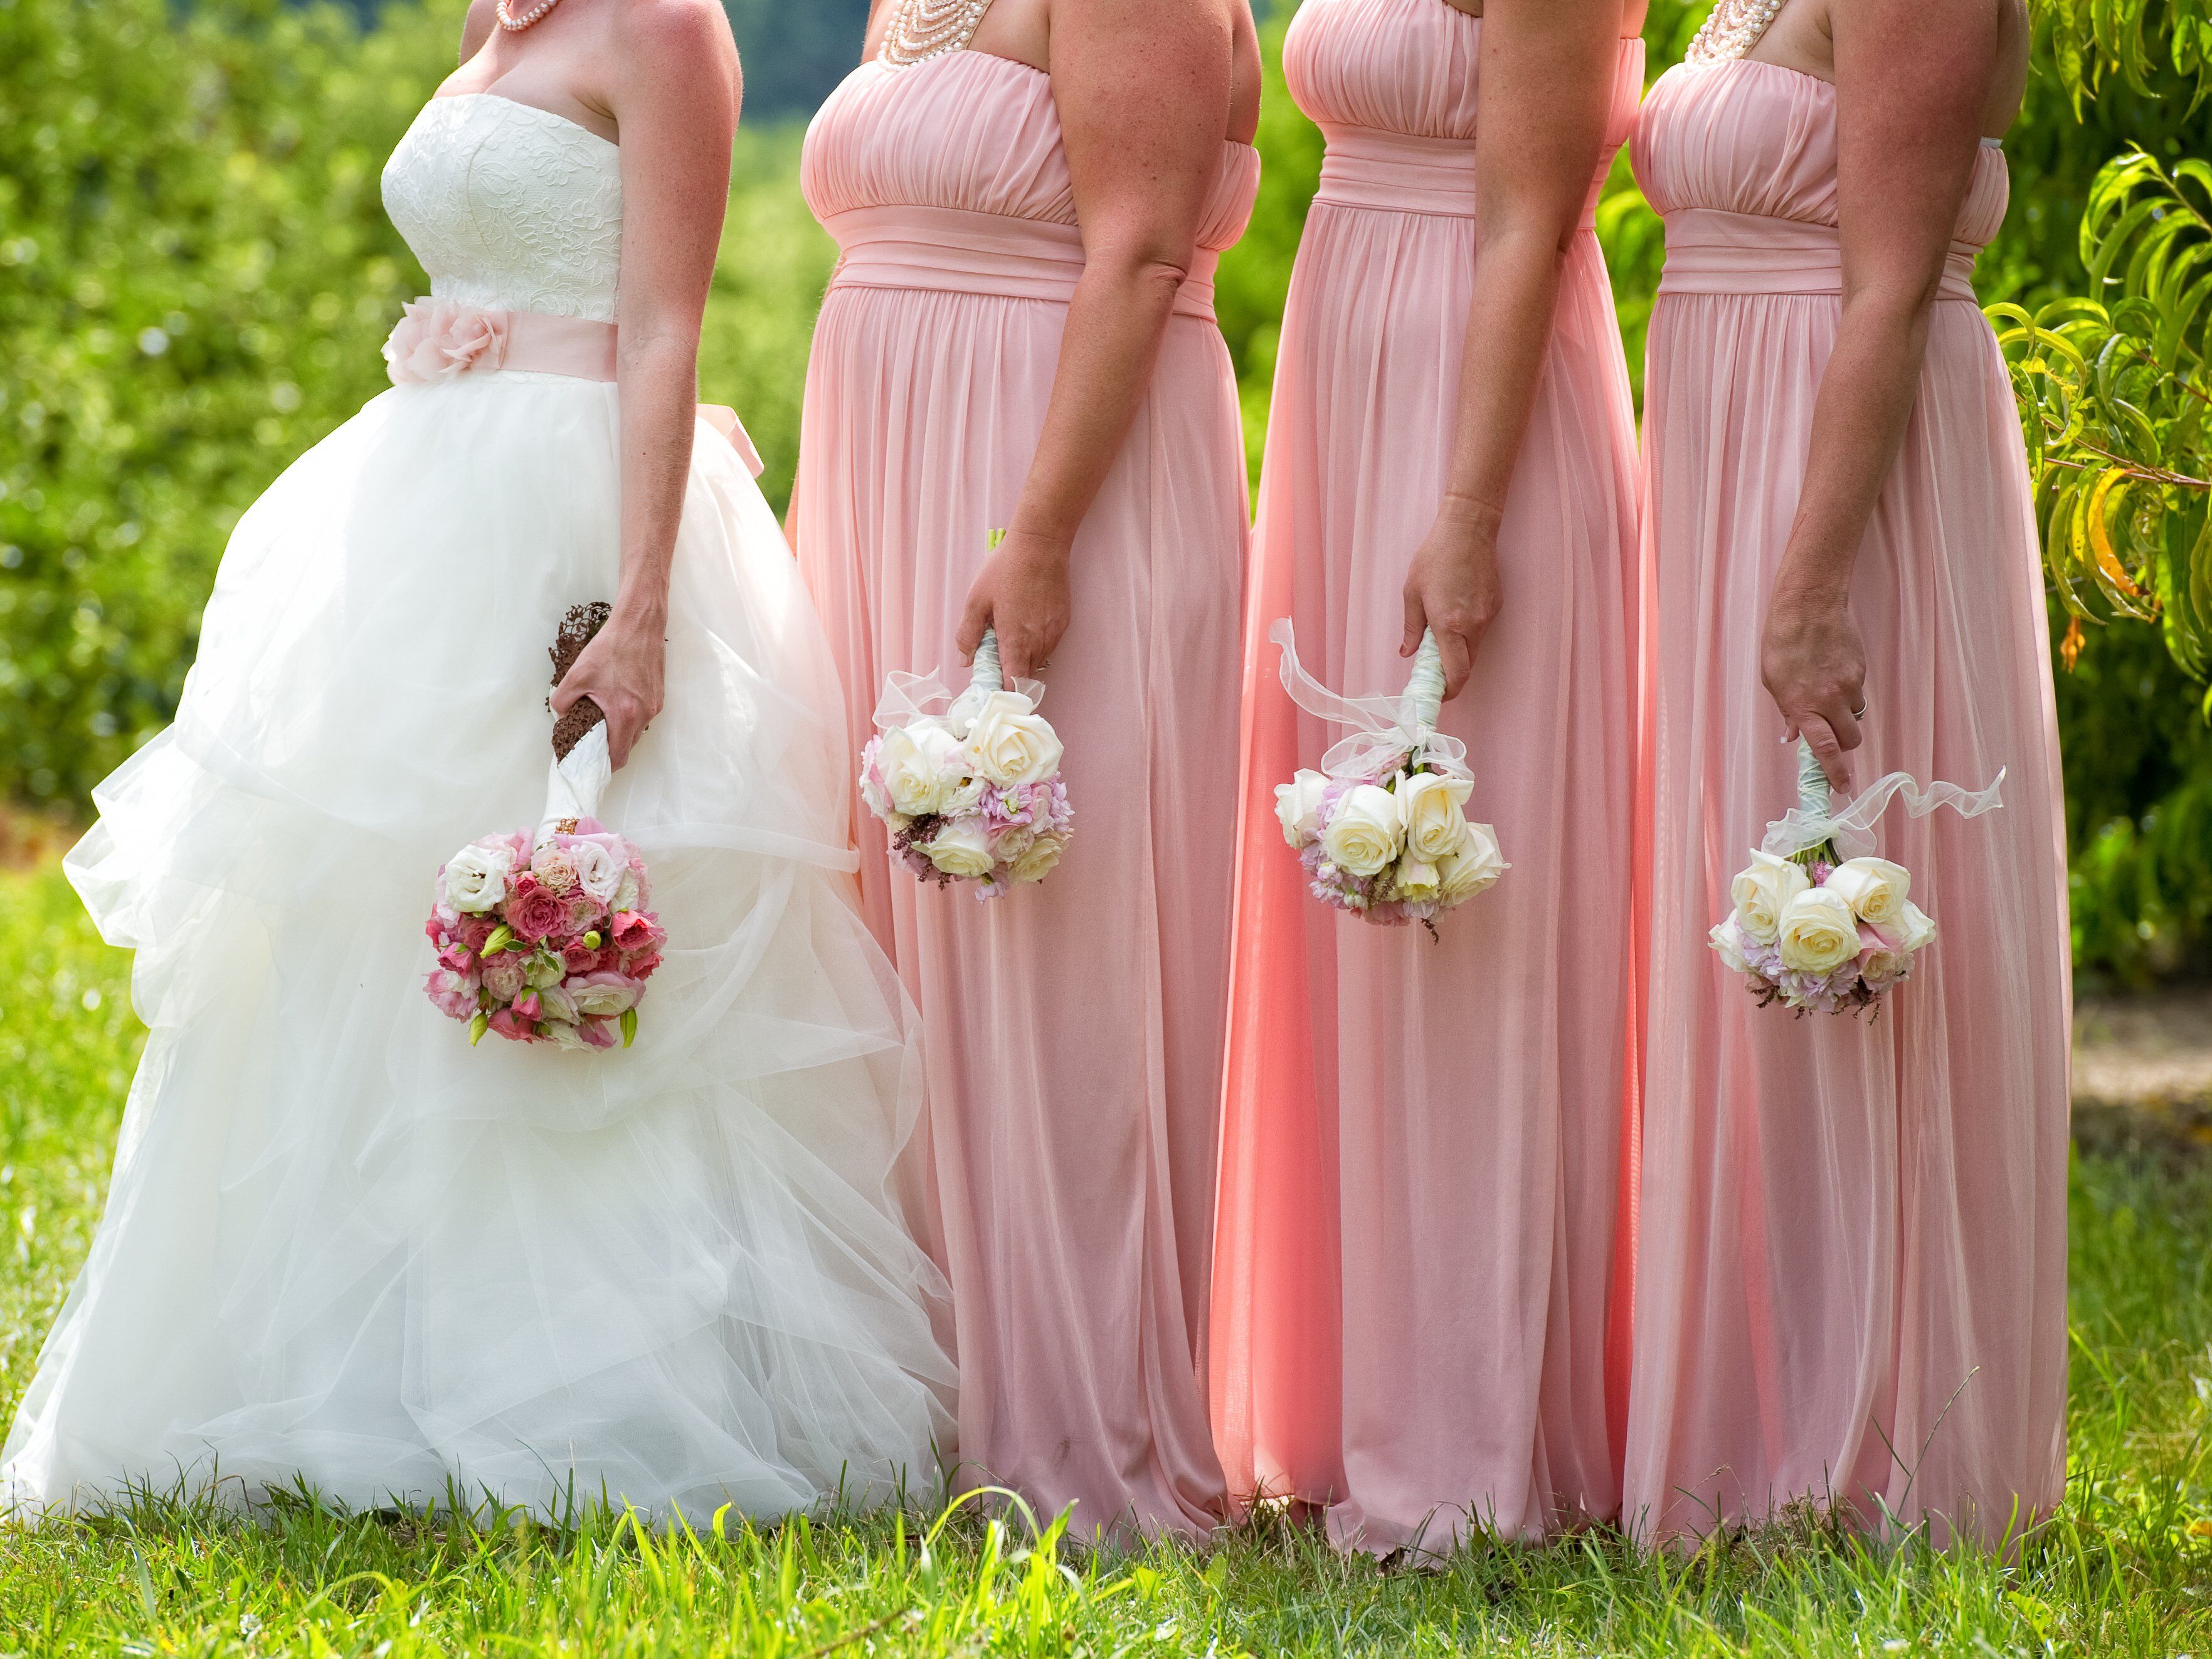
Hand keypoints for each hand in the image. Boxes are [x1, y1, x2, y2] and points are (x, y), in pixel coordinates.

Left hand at [550, 608, 665, 769]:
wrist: (639, 625)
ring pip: (636, 732)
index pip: (617, 756)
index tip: (591, 764)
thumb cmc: (611, 647)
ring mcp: (655, 705)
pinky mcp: (659, 695)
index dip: (603, 765)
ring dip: (620, 733)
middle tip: (591, 742)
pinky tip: (616, 702)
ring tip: (602, 719)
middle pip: (628, 747)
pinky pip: (643, 717)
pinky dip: (629, 718)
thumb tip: (560, 716)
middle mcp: (644, 714)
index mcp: (624, 714)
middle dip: (610, 750)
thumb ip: (562, 701)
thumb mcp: (577, 674)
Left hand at [957, 529, 1072, 681]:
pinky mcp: (1063, 623)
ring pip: (1037, 660)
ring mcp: (1054, 633)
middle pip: (1025, 675)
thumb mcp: (976, 600)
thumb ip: (968, 634)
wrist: (1040, 545)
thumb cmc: (1005, 569)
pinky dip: (1035, 644)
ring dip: (1022, 657)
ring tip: (1008, 633)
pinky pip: (1048, 645)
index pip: (1014, 684)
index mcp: (1015, 640)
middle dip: (1009, 672)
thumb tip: (965, 660)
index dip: (1003, 692)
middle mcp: (1038, 642)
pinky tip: (1024, 622)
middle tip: (993, 654)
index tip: (992, 690)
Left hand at [1401, 497, 1504, 700]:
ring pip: (1474, 649)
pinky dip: (1468, 633)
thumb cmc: (1435, 557)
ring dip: (1458, 652)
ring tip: (1440, 635)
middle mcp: (1472, 625)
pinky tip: (1455, 613)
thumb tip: (1408, 652)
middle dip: (1451, 674)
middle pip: (1467, 666)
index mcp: (1449, 625)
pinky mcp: (1496, 606)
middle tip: (1433, 670)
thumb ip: (1412, 628)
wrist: (1468, 530)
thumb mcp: (1412, 593)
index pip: (1455, 673)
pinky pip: (1481, 631)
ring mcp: (1487, 617)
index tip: (1437, 694)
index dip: (1448, 691)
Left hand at [1760, 583, 1866, 792]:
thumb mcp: (1773, 682)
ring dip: (1845, 718)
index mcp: (1803, 706)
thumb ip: (1787, 712)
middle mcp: (1830, 700)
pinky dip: (1847, 693)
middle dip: (1843, 745)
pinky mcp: (1860, 671)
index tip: (1841, 788)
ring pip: (1856, 717)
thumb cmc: (1782, 642)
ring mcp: (1849, 685)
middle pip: (1849, 740)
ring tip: (1826, 696)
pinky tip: (1831, 672)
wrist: (1809, 606)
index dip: (1834, 772)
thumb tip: (1794, 737)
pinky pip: (1857, 693)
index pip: (1824, 749)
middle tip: (1832, 737)